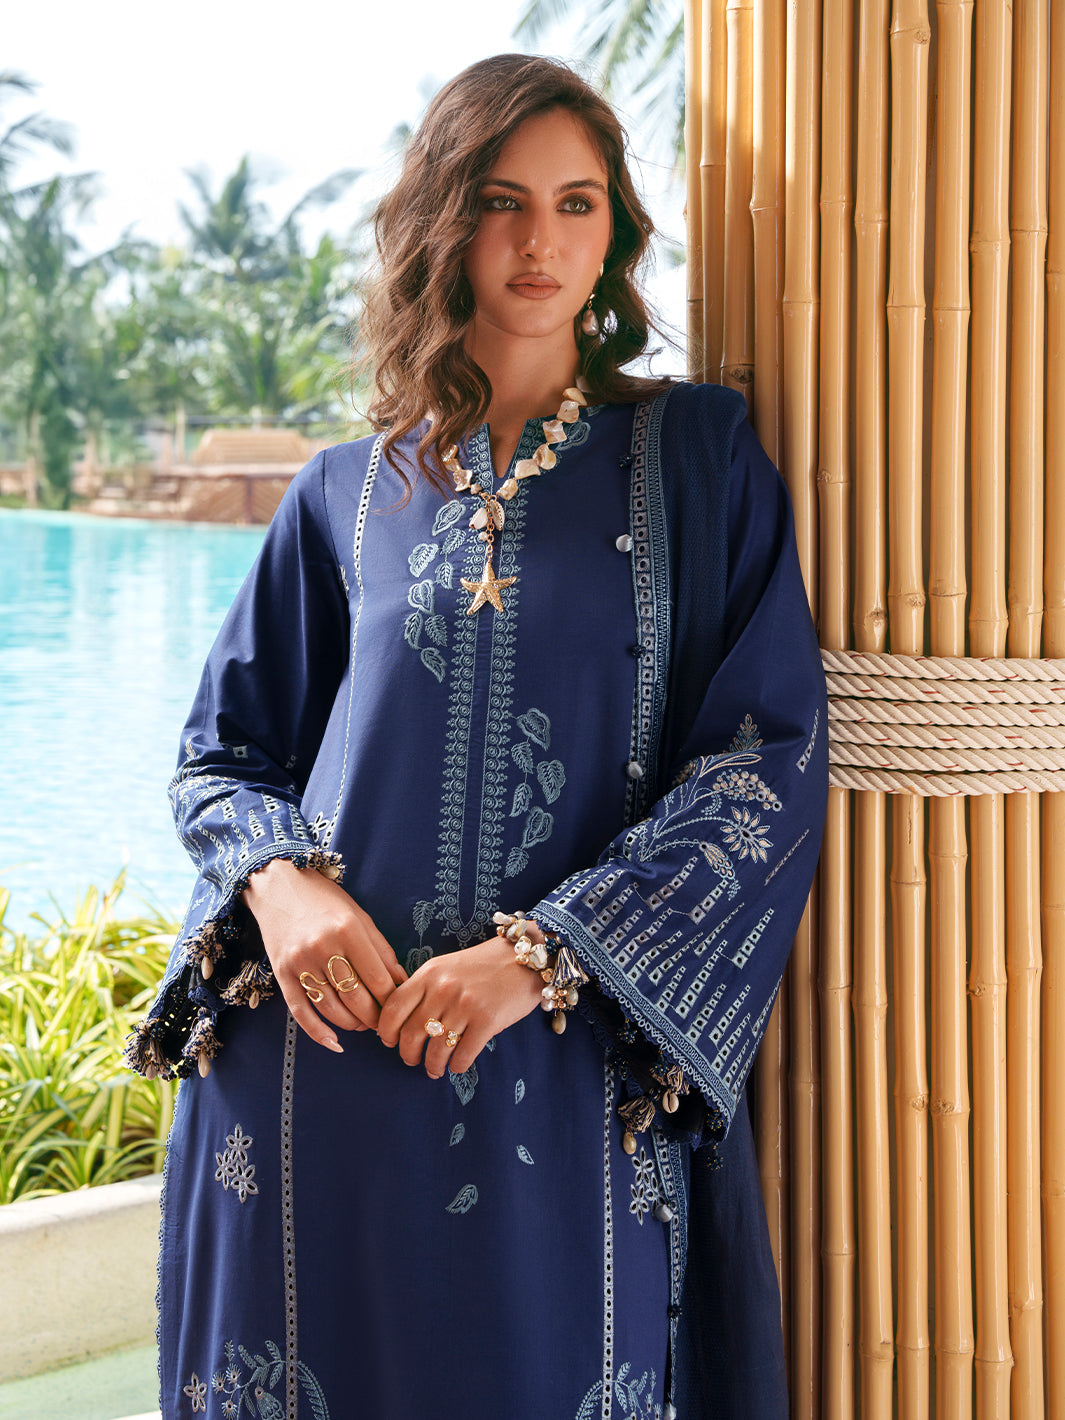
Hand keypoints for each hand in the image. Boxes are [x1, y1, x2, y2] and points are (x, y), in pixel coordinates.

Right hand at [242, 858, 406, 1052]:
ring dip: (352, 1024)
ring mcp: (299, 962)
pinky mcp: (281, 973)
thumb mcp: (360, 917)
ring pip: (332, 1010)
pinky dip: (318, 1032)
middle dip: (375, 1018)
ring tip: (363, 1024)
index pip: (378, 979)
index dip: (393, 1000)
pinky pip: (300, 1012)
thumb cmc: (326, 900)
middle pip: (356, 999)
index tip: (401, 1010)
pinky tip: (334, 1042)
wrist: (279, 885)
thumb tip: (402, 983)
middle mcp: (323, 947)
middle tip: (385, 1024)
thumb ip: (382, 951)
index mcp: (348, 930)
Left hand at [376, 934, 544, 1077]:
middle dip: (407, 1054)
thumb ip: (425, 987)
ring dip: (432, 1065)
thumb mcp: (448, 966)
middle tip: (411, 1060)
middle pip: (411, 1033)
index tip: (389, 1041)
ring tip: (434, 1069)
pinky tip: (458, 1065)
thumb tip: (401, 1020)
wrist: (526, 958)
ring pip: (437, 1049)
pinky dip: (457, 1066)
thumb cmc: (484, 966)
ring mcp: (465, 1005)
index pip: (393, 1007)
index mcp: (429, 973)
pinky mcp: (487, 1021)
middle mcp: (444, 989)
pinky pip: (463, 1055)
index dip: (386, 1030)